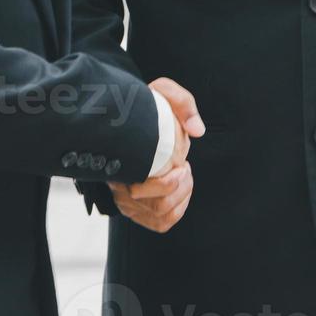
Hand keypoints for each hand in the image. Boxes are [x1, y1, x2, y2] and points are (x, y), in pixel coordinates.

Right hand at [114, 77, 204, 231]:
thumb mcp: (161, 92)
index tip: (183, 165)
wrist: (131, 120)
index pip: (138, 192)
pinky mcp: (136, 210)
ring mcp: (125, 200)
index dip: (165, 185)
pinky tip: (180, 190)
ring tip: (184, 175)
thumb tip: (197, 130)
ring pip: (160, 215)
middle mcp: (117, 186)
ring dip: (182, 196)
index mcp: (119, 162)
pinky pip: (161, 223)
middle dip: (181, 188)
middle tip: (185, 167)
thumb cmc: (146, 107)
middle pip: (155, 206)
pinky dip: (178, 210)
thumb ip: (182, 102)